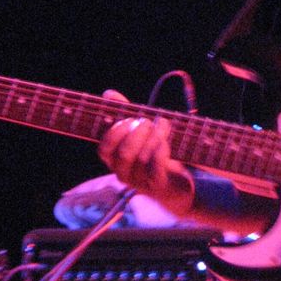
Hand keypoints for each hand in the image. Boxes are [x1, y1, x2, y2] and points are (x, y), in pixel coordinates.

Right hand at [97, 89, 194, 214]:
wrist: (176, 185)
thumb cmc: (154, 154)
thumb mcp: (139, 132)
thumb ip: (123, 114)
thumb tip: (108, 94)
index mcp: (115, 160)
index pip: (104, 149)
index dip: (115, 132)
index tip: (129, 119)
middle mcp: (123, 173)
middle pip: (124, 153)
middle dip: (137, 133)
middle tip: (147, 122)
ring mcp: (140, 182)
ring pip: (141, 159)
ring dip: (153, 137)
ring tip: (162, 125)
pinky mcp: (157, 186)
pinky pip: (155, 169)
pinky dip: (160, 151)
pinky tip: (165, 142)